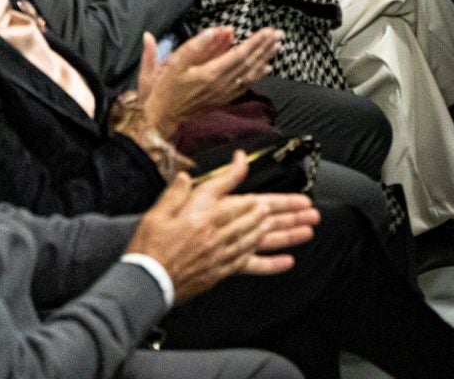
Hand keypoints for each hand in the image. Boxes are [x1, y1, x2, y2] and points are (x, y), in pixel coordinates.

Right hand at [124, 154, 318, 302]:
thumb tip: (191, 176)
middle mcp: (220, 231)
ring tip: (308, 228)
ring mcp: (223, 252)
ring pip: (262, 239)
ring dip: (287, 233)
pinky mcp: (222, 270)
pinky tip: (288, 261)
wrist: (144, 281)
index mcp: (205, 213)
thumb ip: (179, 191)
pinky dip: (270, 264)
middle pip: (260, 217)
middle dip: (287, 212)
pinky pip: (250, 266)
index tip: (263, 173)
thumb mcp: (160, 211)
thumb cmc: (149, 246)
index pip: (239, 195)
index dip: (254, 182)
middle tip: (309, 208)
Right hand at [137, 26, 280, 136]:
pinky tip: (266, 67)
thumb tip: (216, 30)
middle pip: (249, 63)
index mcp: (211, 73)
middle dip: (265, 47)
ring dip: (265, 58)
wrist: (162, 117)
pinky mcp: (223, 99)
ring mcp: (224, 93)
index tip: (268, 31)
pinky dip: (258, 75)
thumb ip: (196, 46)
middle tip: (278, 34)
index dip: (255, 42)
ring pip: (250, 74)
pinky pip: (245, 85)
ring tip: (277, 46)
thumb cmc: (165, 88)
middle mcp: (222, 85)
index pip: (240, 55)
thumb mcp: (174, 63)